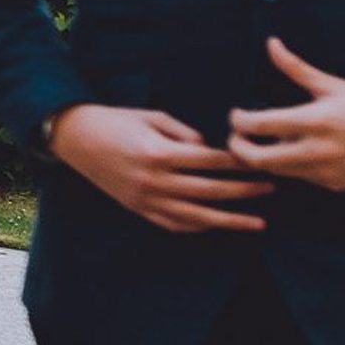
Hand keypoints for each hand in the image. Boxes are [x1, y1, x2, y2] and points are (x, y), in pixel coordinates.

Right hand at [49, 103, 275, 232]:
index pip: (209, 161)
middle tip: (270, 188)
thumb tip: (211, 151)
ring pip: (196, 216)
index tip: (258, 162)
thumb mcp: (151, 117)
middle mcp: (153, 180)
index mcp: (158, 153)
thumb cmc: (114, 120)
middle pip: (209, 190)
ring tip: (258, 223)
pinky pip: (173, 224)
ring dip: (230, 220)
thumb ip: (184, 134)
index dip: (237, 162)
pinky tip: (216, 226)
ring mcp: (144, 198)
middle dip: (244, 190)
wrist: (74, 137)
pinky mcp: (136, 208)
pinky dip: (198, 228)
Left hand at [228, 39, 344, 192]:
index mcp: (317, 121)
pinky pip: (299, 176)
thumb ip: (296, 69)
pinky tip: (294, 150)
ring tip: (265, 139)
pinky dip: (290, 165)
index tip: (236, 114)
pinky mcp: (333, 184)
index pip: (260, 125)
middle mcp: (319, 150)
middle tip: (236, 136)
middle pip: (259, 158)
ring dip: (264, 157)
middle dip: (239, 148)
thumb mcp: (332, 86)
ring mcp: (327, 171)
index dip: (239, 120)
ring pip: (276, 170)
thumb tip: (271, 44)